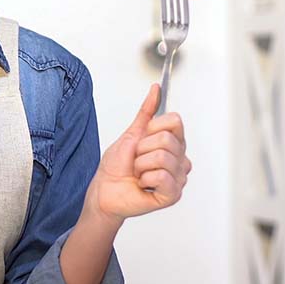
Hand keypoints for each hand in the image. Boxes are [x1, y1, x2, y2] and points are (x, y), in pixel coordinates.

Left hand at [90, 83, 191, 221]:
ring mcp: (178, 177)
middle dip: (142, 148)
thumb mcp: (131, 133)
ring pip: (163, 157)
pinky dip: (145, 179)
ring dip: (141, 165)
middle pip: (167, 139)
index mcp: (173, 143)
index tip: (142, 139)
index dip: (152, 128)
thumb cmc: (116, 166)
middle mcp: (180, 159)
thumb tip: (155, 89)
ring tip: (138, 173)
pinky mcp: (173, 194)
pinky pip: (162, 177)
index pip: (175, 121)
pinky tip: (143, 184)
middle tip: (137, 160)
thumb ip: (146, 111)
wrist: (104, 190)